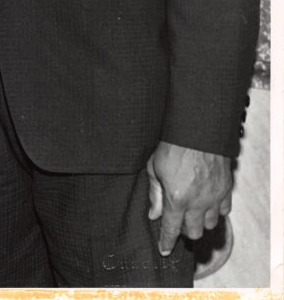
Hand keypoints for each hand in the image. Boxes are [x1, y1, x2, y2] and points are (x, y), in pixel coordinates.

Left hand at [146, 140, 231, 254]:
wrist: (197, 130)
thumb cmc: (172, 147)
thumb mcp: (154, 168)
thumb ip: (154, 194)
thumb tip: (154, 215)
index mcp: (177, 198)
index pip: (171, 229)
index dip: (167, 242)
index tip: (164, 249)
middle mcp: (198, 202)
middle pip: (193, 232)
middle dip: (184, 230)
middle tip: (177, 220)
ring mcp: (214, 197)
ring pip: (210, 224)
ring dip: (200, 222)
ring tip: (192, 211)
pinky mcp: (226, 189)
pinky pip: (224, 211)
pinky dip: (216, 212)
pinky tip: (207, 204)